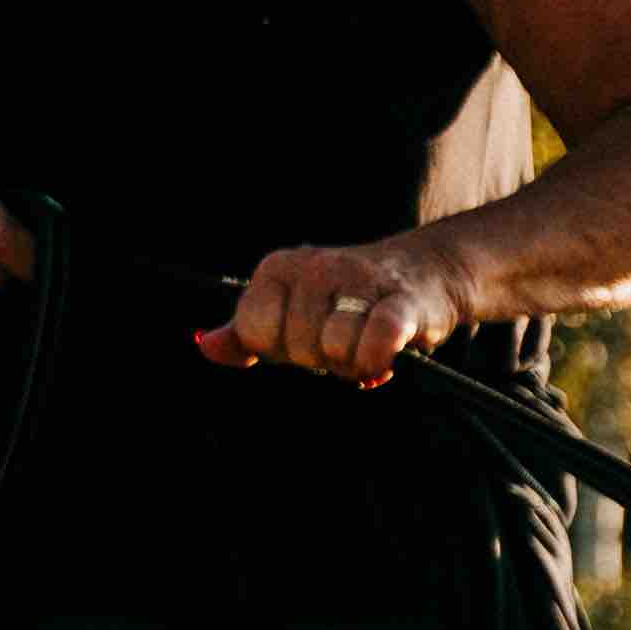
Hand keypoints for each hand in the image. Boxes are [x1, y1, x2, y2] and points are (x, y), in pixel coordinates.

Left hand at [204, 234, 466, 388]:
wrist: (426, 274)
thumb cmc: (348, 302)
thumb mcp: (289, 311)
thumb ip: (245, 332)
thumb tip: (204, 346)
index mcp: (278, 268)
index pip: (255, 333)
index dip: (280, 350)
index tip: (305, 337)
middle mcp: (315, 267)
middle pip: (297, 349)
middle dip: (321, 359)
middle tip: (343, 342)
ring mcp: (358, 280)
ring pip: (334, 350)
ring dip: (353, 362)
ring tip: (365, 346)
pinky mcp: (401, 301)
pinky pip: (375, 344)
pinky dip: (376, 361)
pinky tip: (386, 357)